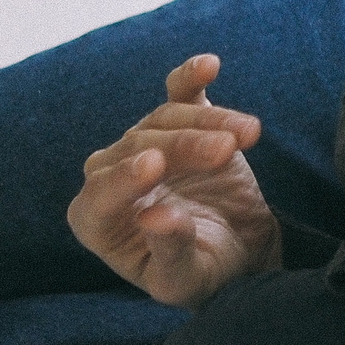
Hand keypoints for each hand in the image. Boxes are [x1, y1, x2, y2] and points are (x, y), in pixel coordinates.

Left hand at [69, 54, 281, 308]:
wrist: (241, 250)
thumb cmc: (204, 272)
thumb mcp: (187, 280)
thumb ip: (169, 252)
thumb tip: (156, 217)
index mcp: (96, 222)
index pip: (100, 194)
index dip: (125, 178)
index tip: (156, 165)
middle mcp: (111, 177)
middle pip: (140, 148)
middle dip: (185, 147)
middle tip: (227, 151)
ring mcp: (144, 144)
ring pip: (167, 120)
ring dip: (209, 122)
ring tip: (249, 134)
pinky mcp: (179, 123)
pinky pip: (179, 93)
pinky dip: (191, 77)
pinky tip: (209, 64)